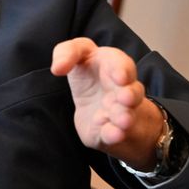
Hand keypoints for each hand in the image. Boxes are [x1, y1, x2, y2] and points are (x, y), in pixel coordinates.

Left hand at [51, 37, 162, 169]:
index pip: (120, 62)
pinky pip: (116, 133)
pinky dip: (114, 134)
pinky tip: (114, 134)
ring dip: (124, 116)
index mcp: (113, 66)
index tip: (119, 76)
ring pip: (127, 113)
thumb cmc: (87, 76)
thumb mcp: (76, 57)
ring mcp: (120, 111)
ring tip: (122, 121)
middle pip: (132, 91)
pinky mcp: (112, 130)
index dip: (122, 68)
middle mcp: (122, 89)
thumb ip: (65, 54)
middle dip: (130, 94)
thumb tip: (57, 68)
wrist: (97, 107)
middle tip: (125, 98)